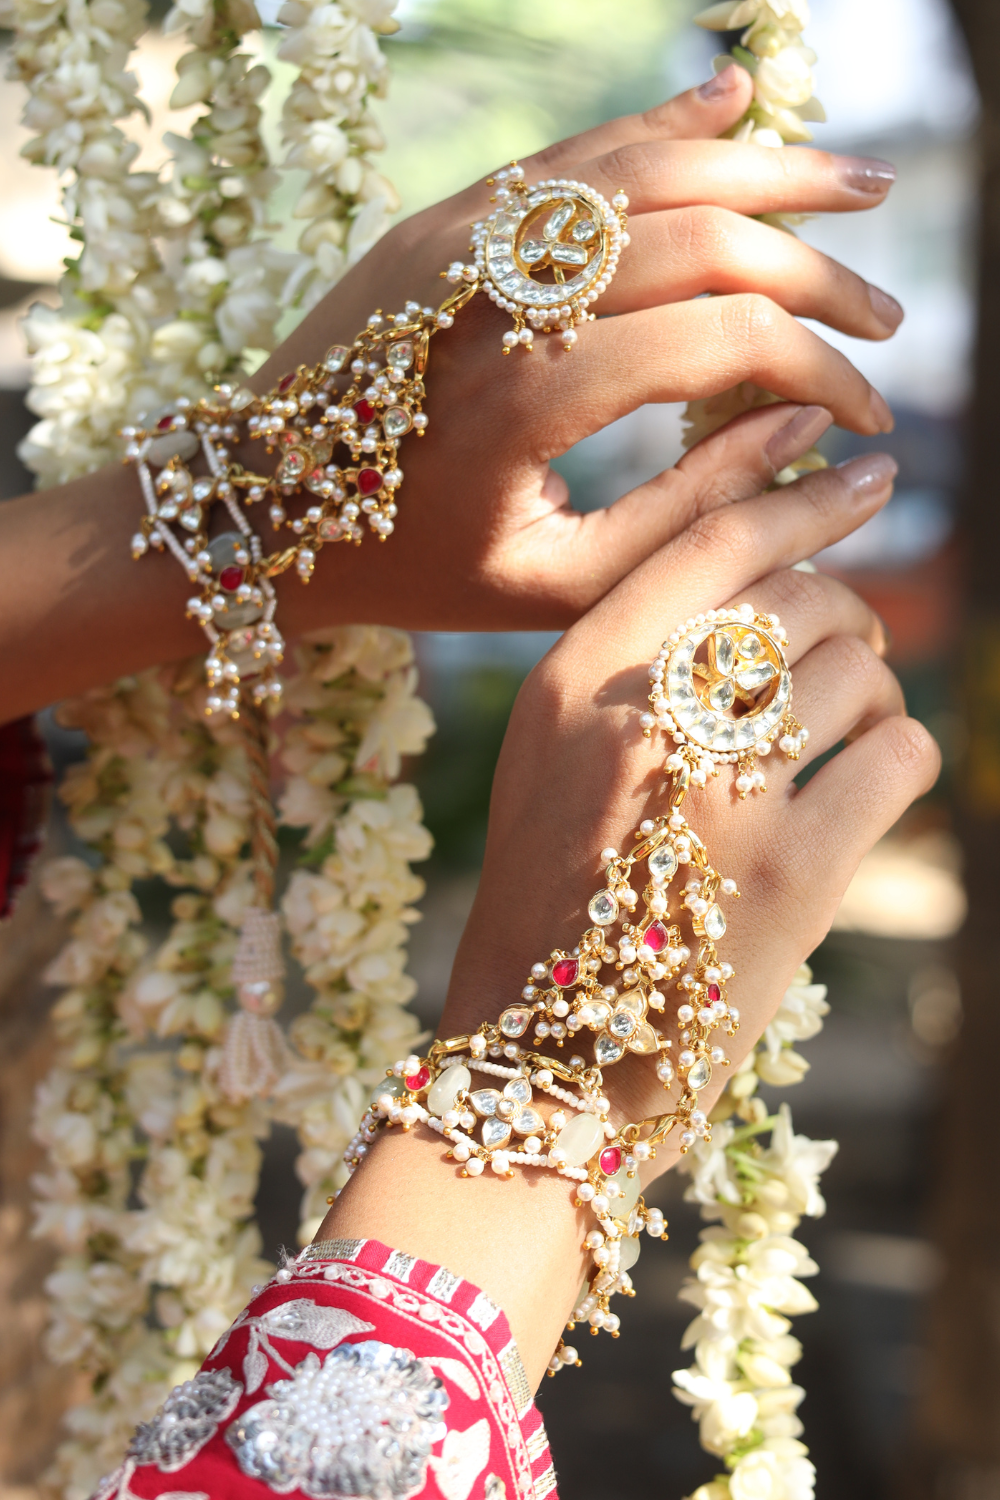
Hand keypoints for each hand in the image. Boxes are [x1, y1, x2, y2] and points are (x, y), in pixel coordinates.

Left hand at [266, 63, 901, 636]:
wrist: (259, 508)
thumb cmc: (409, 567)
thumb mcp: (554, 587)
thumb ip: (690, 518)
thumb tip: (810, 440)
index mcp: (529, 400)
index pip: (724, 339)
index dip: (819, 370)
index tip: (869, 415)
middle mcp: (500, 297)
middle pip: (704, 236)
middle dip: (818, 269)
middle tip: (888, 316)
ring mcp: (463, 241)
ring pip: (648, 168)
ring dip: (766, 172)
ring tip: (858, 187)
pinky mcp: (441, 218)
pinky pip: (573, 154)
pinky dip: (663, 128)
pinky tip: (734, 108)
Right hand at [438, 450, 938, 1161]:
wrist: (550, 1055)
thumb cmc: (557, 894)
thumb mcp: (556, 756)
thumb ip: (635, 659)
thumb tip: (769, 580)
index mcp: (573, 677)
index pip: (711, 538)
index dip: (797, 496)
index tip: (861, 475)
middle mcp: (639, 717)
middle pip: (797, 595)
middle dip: (847, 612)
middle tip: (852, 649)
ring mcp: (716, 793)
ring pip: (857, 667)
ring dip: (873, 692)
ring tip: (842, 736)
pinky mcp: (790, 874)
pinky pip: (897, 751)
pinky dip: (899, 756)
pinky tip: (862, 788)